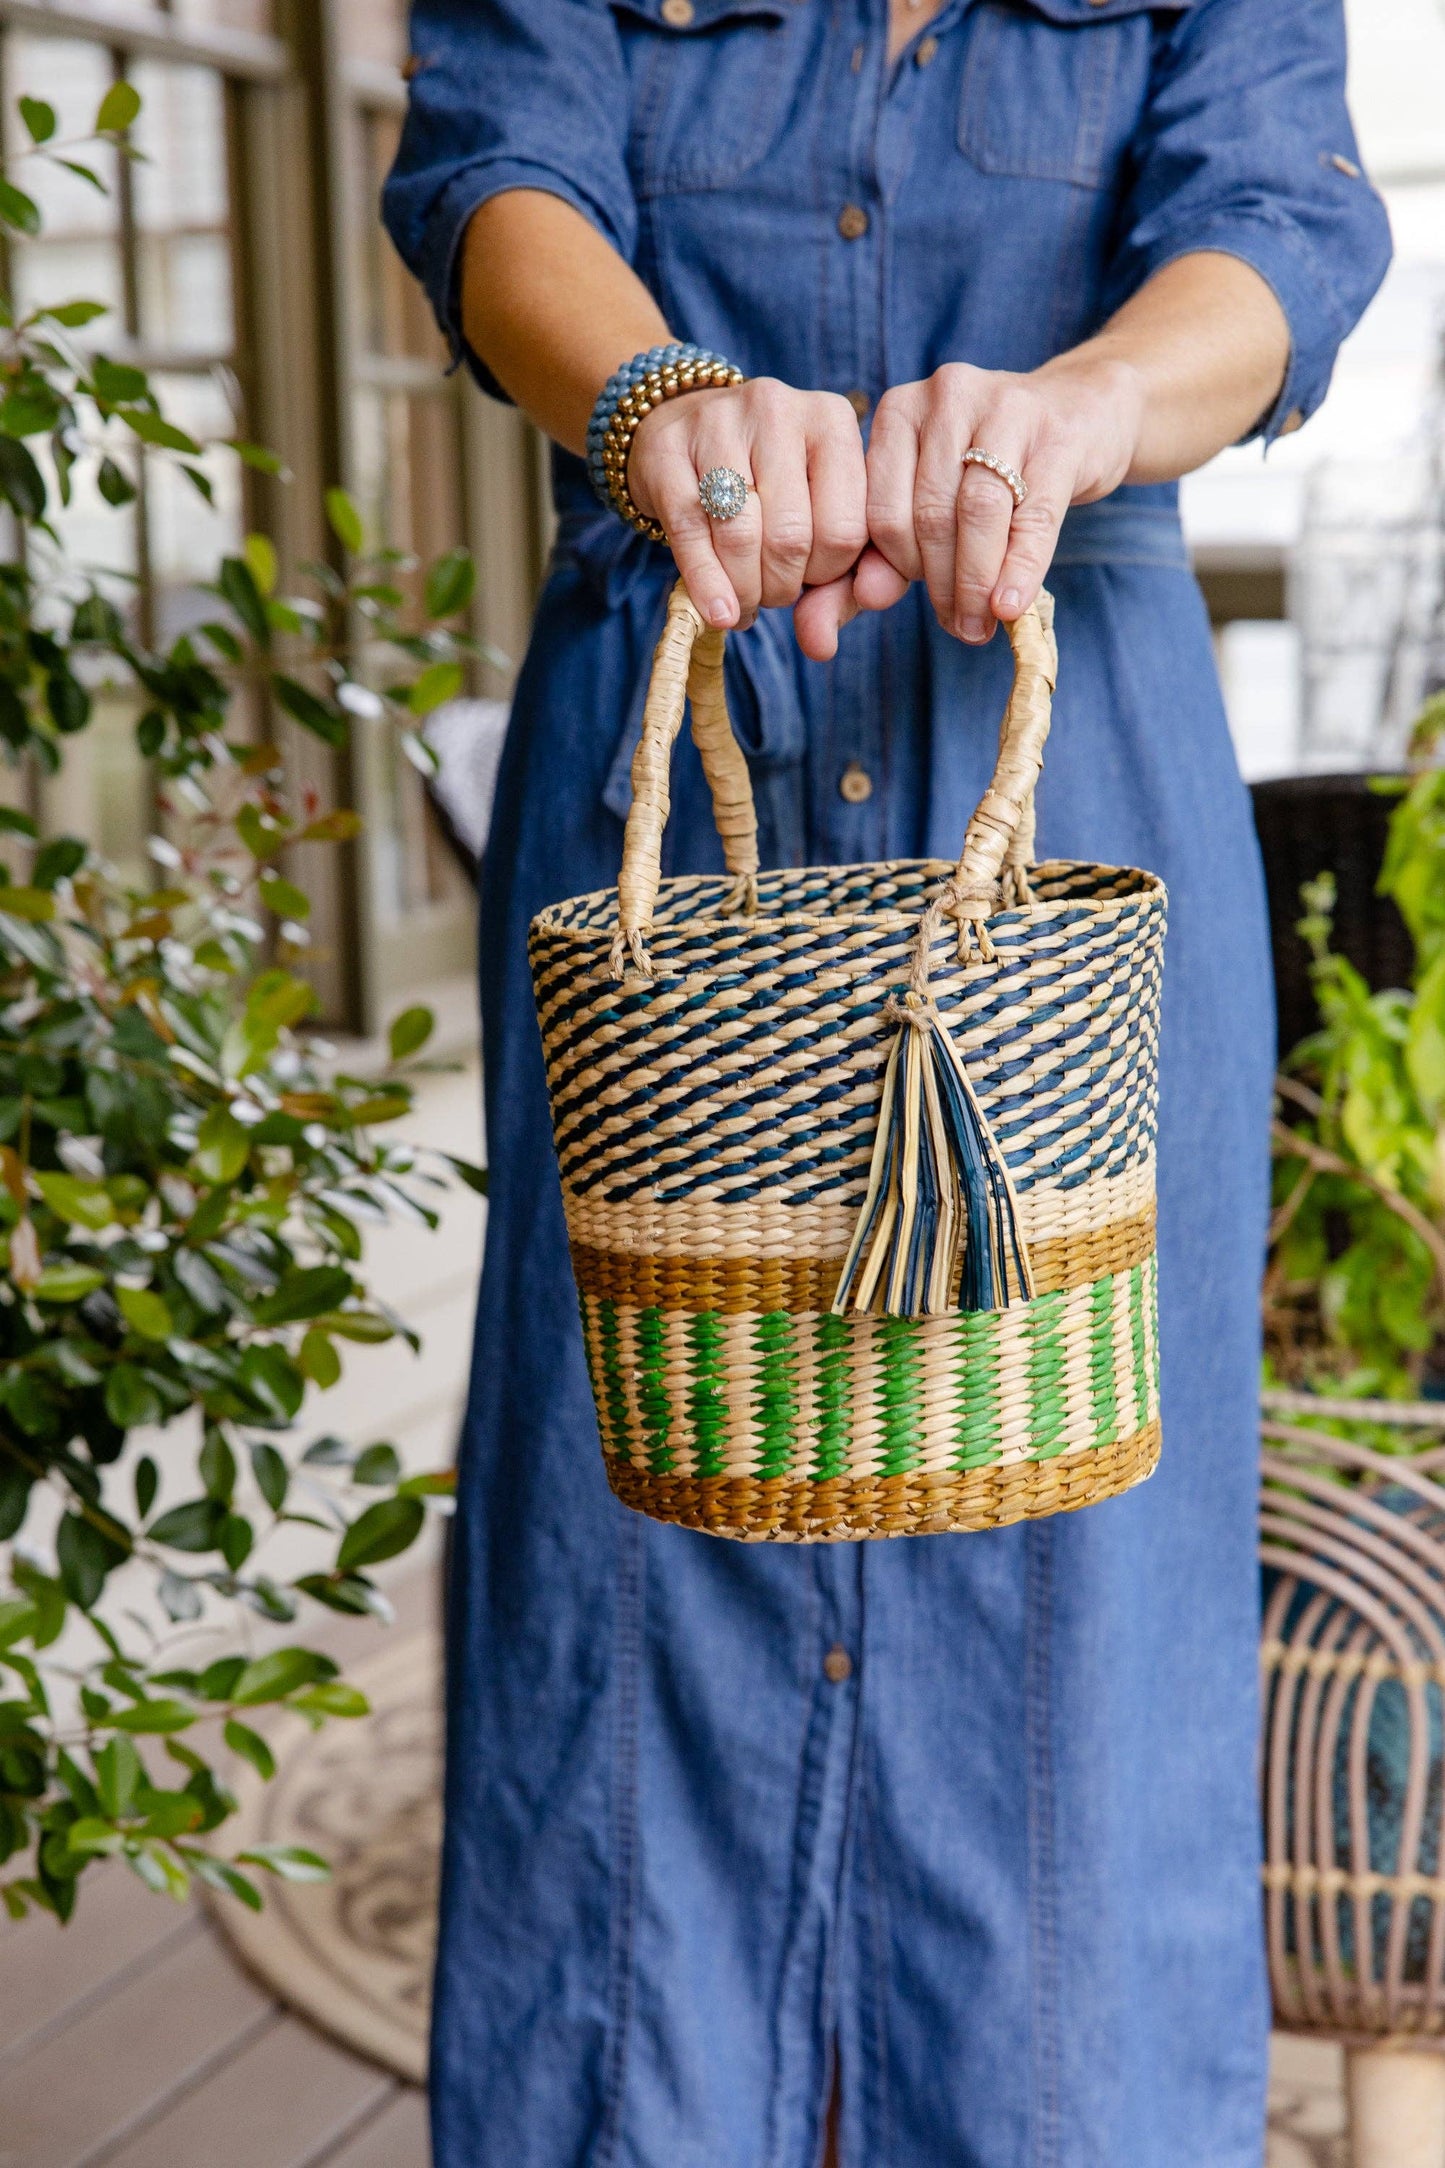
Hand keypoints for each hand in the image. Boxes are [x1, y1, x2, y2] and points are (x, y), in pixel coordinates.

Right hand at [628, 378, 868, 662]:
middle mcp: (778, 408)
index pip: (846, 528)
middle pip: (792, 536)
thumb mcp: (815, 514)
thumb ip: (837, 580)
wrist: (682, 427)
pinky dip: (706, 585)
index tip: (811, 581)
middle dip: (781, 587)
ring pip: (741, 536)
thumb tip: (822, 648)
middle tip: (772, 595)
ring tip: (743, 602)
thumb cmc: (765, 484)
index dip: (828, 575)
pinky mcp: (667, 448)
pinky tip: (717, 611)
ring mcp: (718, 422)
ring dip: (744, 590)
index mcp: (832, 420)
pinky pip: (690, 532)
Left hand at [853, 358, 1145, 638]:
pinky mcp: (1058, 434)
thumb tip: (858, 604)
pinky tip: (1011, 605)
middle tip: (960, 628)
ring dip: (976, 582)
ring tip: (981, 624)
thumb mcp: (932, 499)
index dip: (899, 570)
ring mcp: (1004, 407)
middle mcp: (946, 396)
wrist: (1082, 414)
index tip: (922, 601)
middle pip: (930, 514)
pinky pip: (1033, 515)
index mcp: (899, 411)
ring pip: (976, 512)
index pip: (881, 511)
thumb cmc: (990, 468)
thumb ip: (886, 552)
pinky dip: (1020, 569)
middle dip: (942, 584)